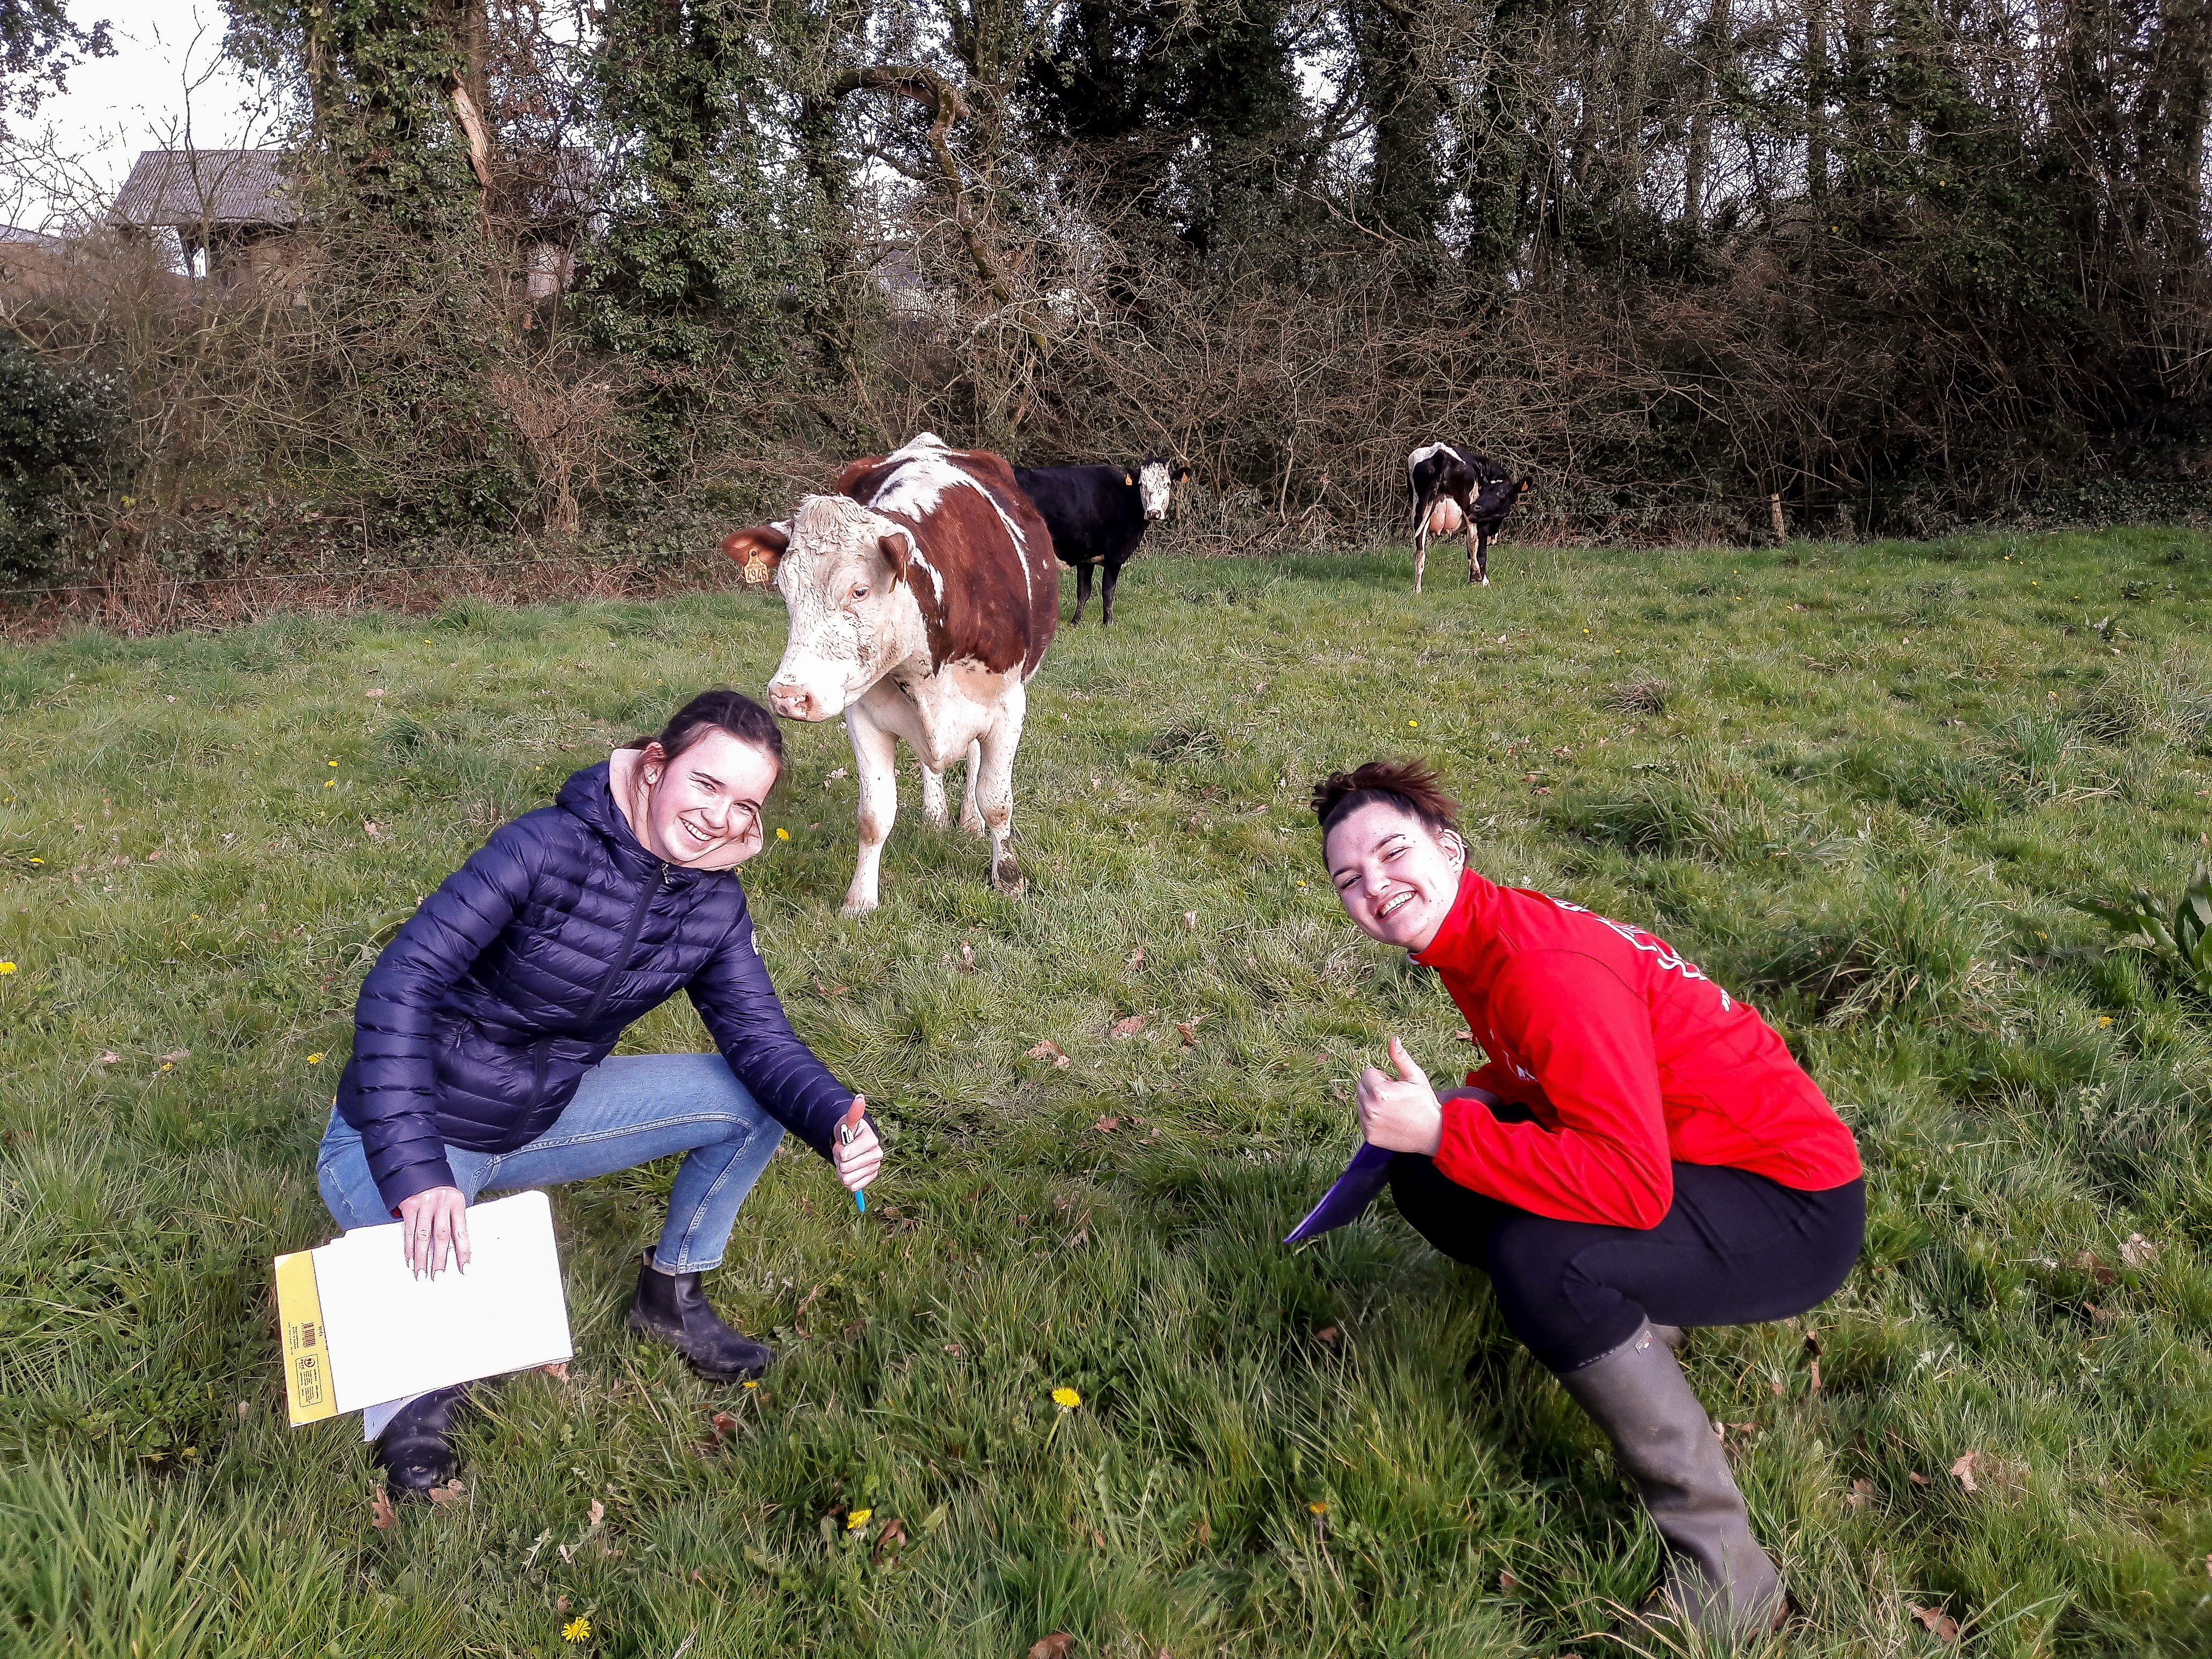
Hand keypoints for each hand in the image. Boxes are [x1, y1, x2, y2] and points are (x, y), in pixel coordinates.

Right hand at [396, 1185, 470, 1278]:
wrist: (419, 1168)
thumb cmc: (440, 1190)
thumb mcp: (452, 1200)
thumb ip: (454, 1220)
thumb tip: (458, 1249)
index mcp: (457, 1202)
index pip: (461, 1231)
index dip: (463, 1251)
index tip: (465, 1268)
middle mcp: (441, 1203)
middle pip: (441, 1236)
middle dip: (440, 1259)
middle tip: (438, 1277)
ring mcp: (424, 1204)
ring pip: (423, 1237)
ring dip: (421, 1258)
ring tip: (421, 1274)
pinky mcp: (409, 1206)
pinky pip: (409, 1231)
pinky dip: (410, 1248)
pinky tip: (410, 1261)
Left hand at [833, 1096, 882, 1192]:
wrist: (853, 1143)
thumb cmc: (849, 1132)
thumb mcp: (848, 1122)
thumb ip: (854, 1112)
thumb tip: (860, 1098)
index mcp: (871, 1141)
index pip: (846, 1155)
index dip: (838, 1150)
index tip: (840, 1144)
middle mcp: (877, 1155)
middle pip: (845, 1168)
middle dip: (838, 1161)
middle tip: (842, 1153)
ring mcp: (874, 1168)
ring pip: (847, 1179)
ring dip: (841, 1171)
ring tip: (846, 1161)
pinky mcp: (870, 1178)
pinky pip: (853, 1187)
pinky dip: (847, 1181)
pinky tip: (850, 1171)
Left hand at [1356, 1037, 1443, 1155]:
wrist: (1432, 1133)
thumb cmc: (1424, 1102)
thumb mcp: (1415, 1077)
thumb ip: (1400, 1058)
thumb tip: (1393, 1039)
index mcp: (1378, 1091)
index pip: (1366, 1073)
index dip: (1382, 1077)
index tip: (1394, 1085)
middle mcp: (1369, 1108)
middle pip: (1360, 1087)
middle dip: (1373, 1088)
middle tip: (1393, 1096)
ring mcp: (1368, 1124)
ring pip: (1360, 1103)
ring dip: (1371, 1102)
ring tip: (1391, 1109)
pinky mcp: (1369, 1136)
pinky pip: (1363, 1120)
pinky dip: (1372, 1118)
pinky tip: (1389, 1120)